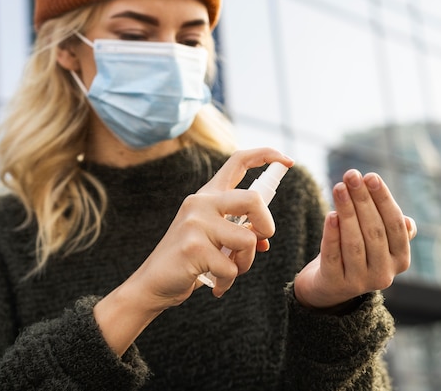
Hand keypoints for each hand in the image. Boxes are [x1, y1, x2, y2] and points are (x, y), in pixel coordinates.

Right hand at [94, 148, 293, 354]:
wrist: (152, 284)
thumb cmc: (187, 261)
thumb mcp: (214, 240)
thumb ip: (238, 231)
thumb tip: (264, 239)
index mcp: (207, 196)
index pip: (238, 161)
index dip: (266, 155)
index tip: (288, 160)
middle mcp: (201, 203)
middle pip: (253, 200)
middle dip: (266, 226)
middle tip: (258, 243)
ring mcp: (195, 224)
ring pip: (247, 240)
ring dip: (245, 263)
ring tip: (228, 271)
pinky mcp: (193, 248)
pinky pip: (231, 268)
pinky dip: (229, 282)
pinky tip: (216, 286)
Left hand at [293, 169, 415, 309]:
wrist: (328, 286)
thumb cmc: (356, 253)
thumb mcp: (377, 240)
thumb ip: (388, 226)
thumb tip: (407, 221)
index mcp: (401, 259)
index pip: (395, 225)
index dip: (383, 199)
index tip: (370, 176)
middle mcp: (385, 274)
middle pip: (374, 231)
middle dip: (362, 199)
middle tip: (350, 175)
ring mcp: (360, 282)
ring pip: (354, 242)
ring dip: (347, 211)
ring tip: (338, 187)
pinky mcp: (336, 284)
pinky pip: (334, 255)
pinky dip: (332, 234)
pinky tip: (330, 214)